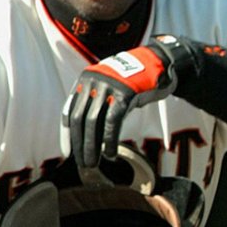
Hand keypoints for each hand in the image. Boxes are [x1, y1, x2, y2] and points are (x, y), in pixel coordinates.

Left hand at [64, 36, 194, 168]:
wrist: (159, 63)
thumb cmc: (135, 81)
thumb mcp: (111, 88)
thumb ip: (98, 103)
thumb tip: (87, 135)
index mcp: (85, 80)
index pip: (69, 110)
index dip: (67, 134)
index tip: (68, 152)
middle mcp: (93, 81)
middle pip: (80, 118)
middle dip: (80, 144)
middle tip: (84, 163)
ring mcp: (108, 86)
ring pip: (93, 122)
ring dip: (92, 146)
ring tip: (94, 163)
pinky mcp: (125, 94)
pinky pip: (112, 122)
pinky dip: (109, 140)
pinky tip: (110, 153)